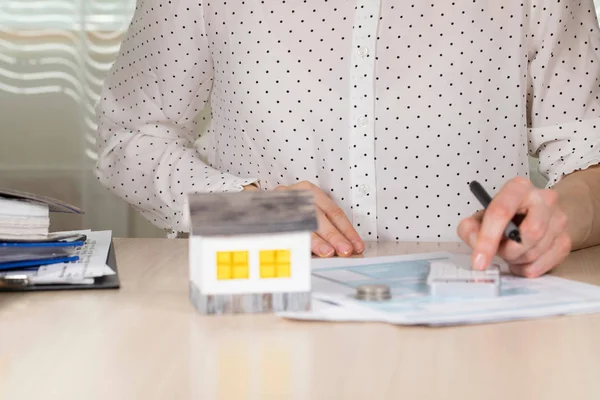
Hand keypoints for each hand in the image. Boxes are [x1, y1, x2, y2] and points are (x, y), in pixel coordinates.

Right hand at [246, 181, 363, 256]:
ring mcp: (280, 202)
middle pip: (318, 216)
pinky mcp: (267, 211)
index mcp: (309, 192)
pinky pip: (283, 227)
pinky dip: (294, 240)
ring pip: (301, 221)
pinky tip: (301, 250)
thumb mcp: (306, 213)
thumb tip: (341, 249)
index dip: (346, 230)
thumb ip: (322, 229)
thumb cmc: (286, 212)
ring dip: (315, 240)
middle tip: (344, 250)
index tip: (355, 246)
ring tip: (326, 252)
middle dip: (334, 235)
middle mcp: (296, 194)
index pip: (333, 212)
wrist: (252, 203)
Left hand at [457, 177, 570, 277]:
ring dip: (515, 260)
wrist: (535, 214)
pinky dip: (525, 268)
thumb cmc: (505, 216)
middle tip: (498, 251)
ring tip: (509, 252)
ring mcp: (558, 219)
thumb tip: (476, 242)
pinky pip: (542, 266)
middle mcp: (543, 199)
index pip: (502, 212)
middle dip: (507, 250)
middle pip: (528, 233)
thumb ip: (470, 228)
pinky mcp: (565, 240)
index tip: (479, 261)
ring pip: (535, 252)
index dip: (487, 239)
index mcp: (518, 188)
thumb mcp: (481, 216)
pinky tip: (520, 258)